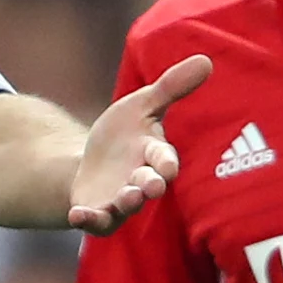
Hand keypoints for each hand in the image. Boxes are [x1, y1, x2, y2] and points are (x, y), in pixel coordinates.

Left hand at [73, 54, 200, 233]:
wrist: (93, 164)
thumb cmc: (125, 134)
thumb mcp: (141, 105)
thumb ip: (170, 87)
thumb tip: (206, 60)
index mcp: (153, 154)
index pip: (164, 159)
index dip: (166, 162)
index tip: (167, 164)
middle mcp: (141, 180)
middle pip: (149, 186)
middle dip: (149, 186)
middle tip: (148, 186)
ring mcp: (121, 200)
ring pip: (127, 207)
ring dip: (127, 203)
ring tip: (125, 197)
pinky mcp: (100, 213)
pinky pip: (97, 223)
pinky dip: (88, 220)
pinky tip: (77, 215)